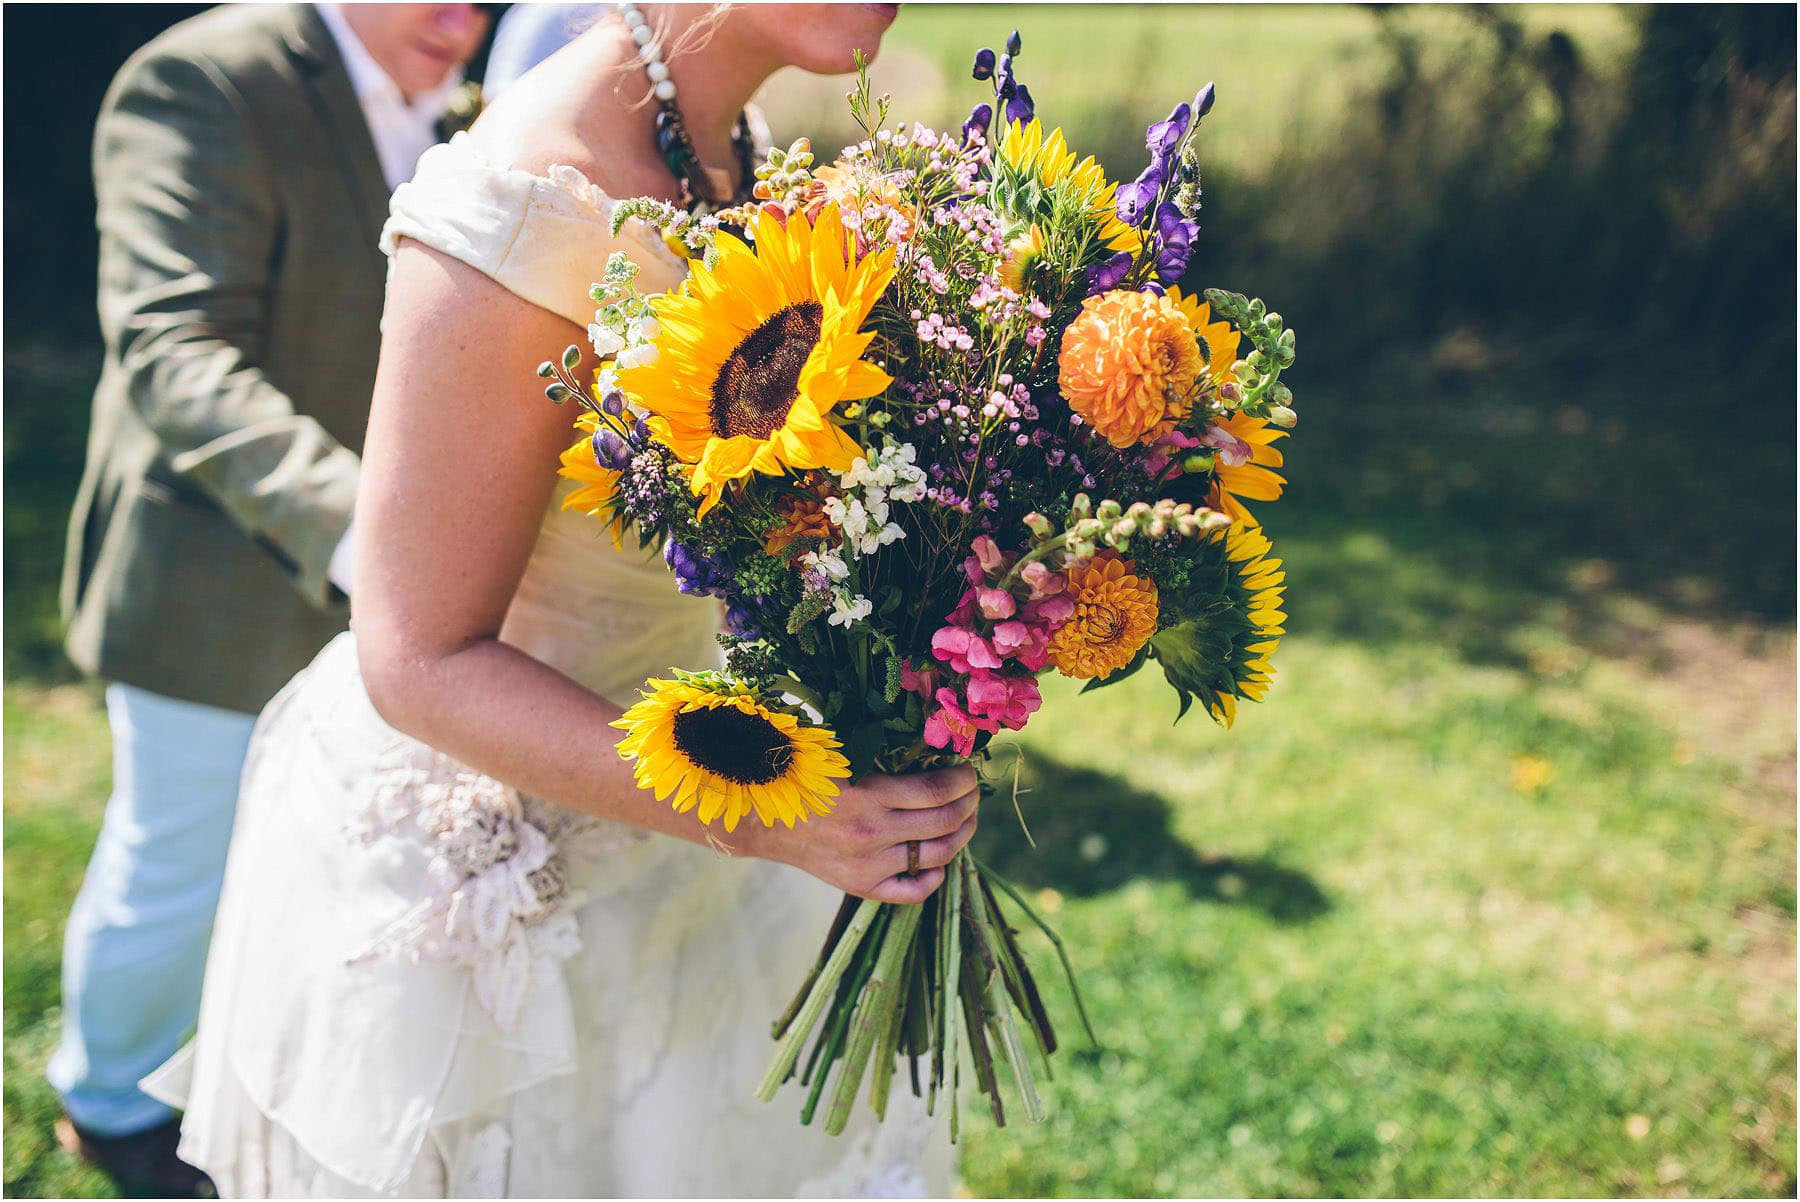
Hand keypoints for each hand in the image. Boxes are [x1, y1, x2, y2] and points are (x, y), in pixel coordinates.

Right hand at [773, 766, 979, 903]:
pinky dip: (935, 877)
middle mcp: (872, 833)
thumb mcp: (840, 754)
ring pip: (938, 856)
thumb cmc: (805, 777)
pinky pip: (913, 891)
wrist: (764, 820)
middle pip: (944, 822)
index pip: (937, 790)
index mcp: (868, 794)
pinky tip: (939, 861)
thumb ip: (881, 749)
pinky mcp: (862, 887)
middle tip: (973, 793)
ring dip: (962, 835)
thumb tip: (932, 741)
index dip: (963, 780)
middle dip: (970, 804)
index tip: (969, 771)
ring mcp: (869, 865)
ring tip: (966, 820)